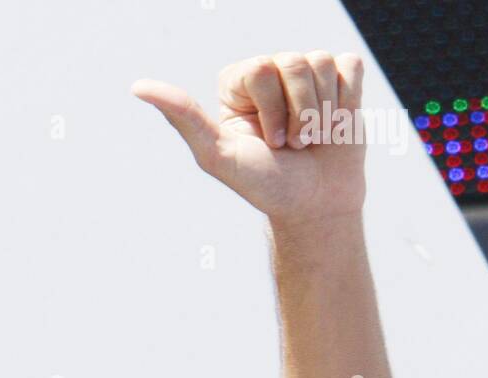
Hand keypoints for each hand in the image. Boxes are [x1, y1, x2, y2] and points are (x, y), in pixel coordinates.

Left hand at [131, 51, 366, 227]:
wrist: (315, 207)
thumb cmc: (266, 185)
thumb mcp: (219, 156)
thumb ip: (183, 118)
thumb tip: (137, 86)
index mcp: (239, 84)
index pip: (261, 68)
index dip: (272, 109)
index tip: (269, 144)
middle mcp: (271, 73)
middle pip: (294, 61)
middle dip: (298, 114)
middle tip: (292, 145)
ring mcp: (307, 75)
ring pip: (323, 63)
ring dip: (322, 113)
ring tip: (313, 139)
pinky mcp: (342, 80)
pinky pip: (349, 66)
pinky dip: (347, 101)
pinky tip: (335, 125)